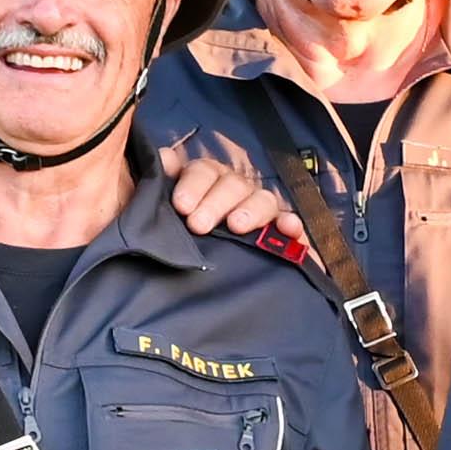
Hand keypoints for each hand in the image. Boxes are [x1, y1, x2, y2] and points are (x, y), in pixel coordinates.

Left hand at [160, 142, 302, 247]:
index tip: (181, 205)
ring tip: (236, 226)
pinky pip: (290, 225)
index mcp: (205, 185)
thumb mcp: (159, 215)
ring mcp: (258, 214)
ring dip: (250, 210)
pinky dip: (291, 224)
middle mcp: (233, 195)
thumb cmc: (174, 244)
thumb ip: (159, 187)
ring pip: (263, 199)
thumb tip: (165, 157)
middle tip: (198, 225)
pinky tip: (288, 229)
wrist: (204, 291)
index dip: (194, 184)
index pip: (204, 171)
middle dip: (215, 202)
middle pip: (233, 184)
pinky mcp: (280, 238)